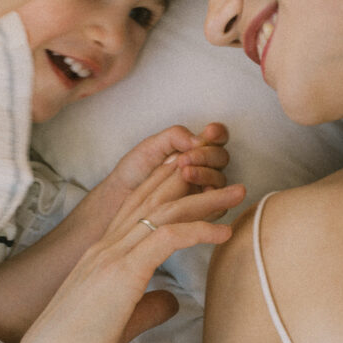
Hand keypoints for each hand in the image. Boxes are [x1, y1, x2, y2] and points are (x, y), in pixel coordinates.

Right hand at [5, 173, 245, 342]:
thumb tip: (173, 300)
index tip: (191, 172)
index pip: (135, 206)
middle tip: (222, 169)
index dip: (163, 185)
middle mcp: (104, 247)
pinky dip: (198, 230)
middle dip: (190, 180)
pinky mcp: (123, 272)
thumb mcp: (119, 322)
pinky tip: (223, 232)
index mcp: (99, 254)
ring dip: (205, 200)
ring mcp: (111, 256)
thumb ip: (147, 306)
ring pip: (165, 211)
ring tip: (238, 192)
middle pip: (153, 199)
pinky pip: (167, 237)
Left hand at [109, 122, 229, 195]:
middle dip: (206, 155)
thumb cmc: (135, 170)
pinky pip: (217, 204)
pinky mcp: (203, 210)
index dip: (218, 134)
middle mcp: (203, 167)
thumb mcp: (152, 146)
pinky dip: (210, 196)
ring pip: (220, 180)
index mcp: (194, 148)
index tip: (209, 132)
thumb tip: (200, 139)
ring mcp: (204, 189)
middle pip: (221, 157)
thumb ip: (175, 137)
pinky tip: (197, 192)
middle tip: (185, 159)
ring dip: (205, 173)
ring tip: (184, 173)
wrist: (121, 196)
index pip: (217, 137)